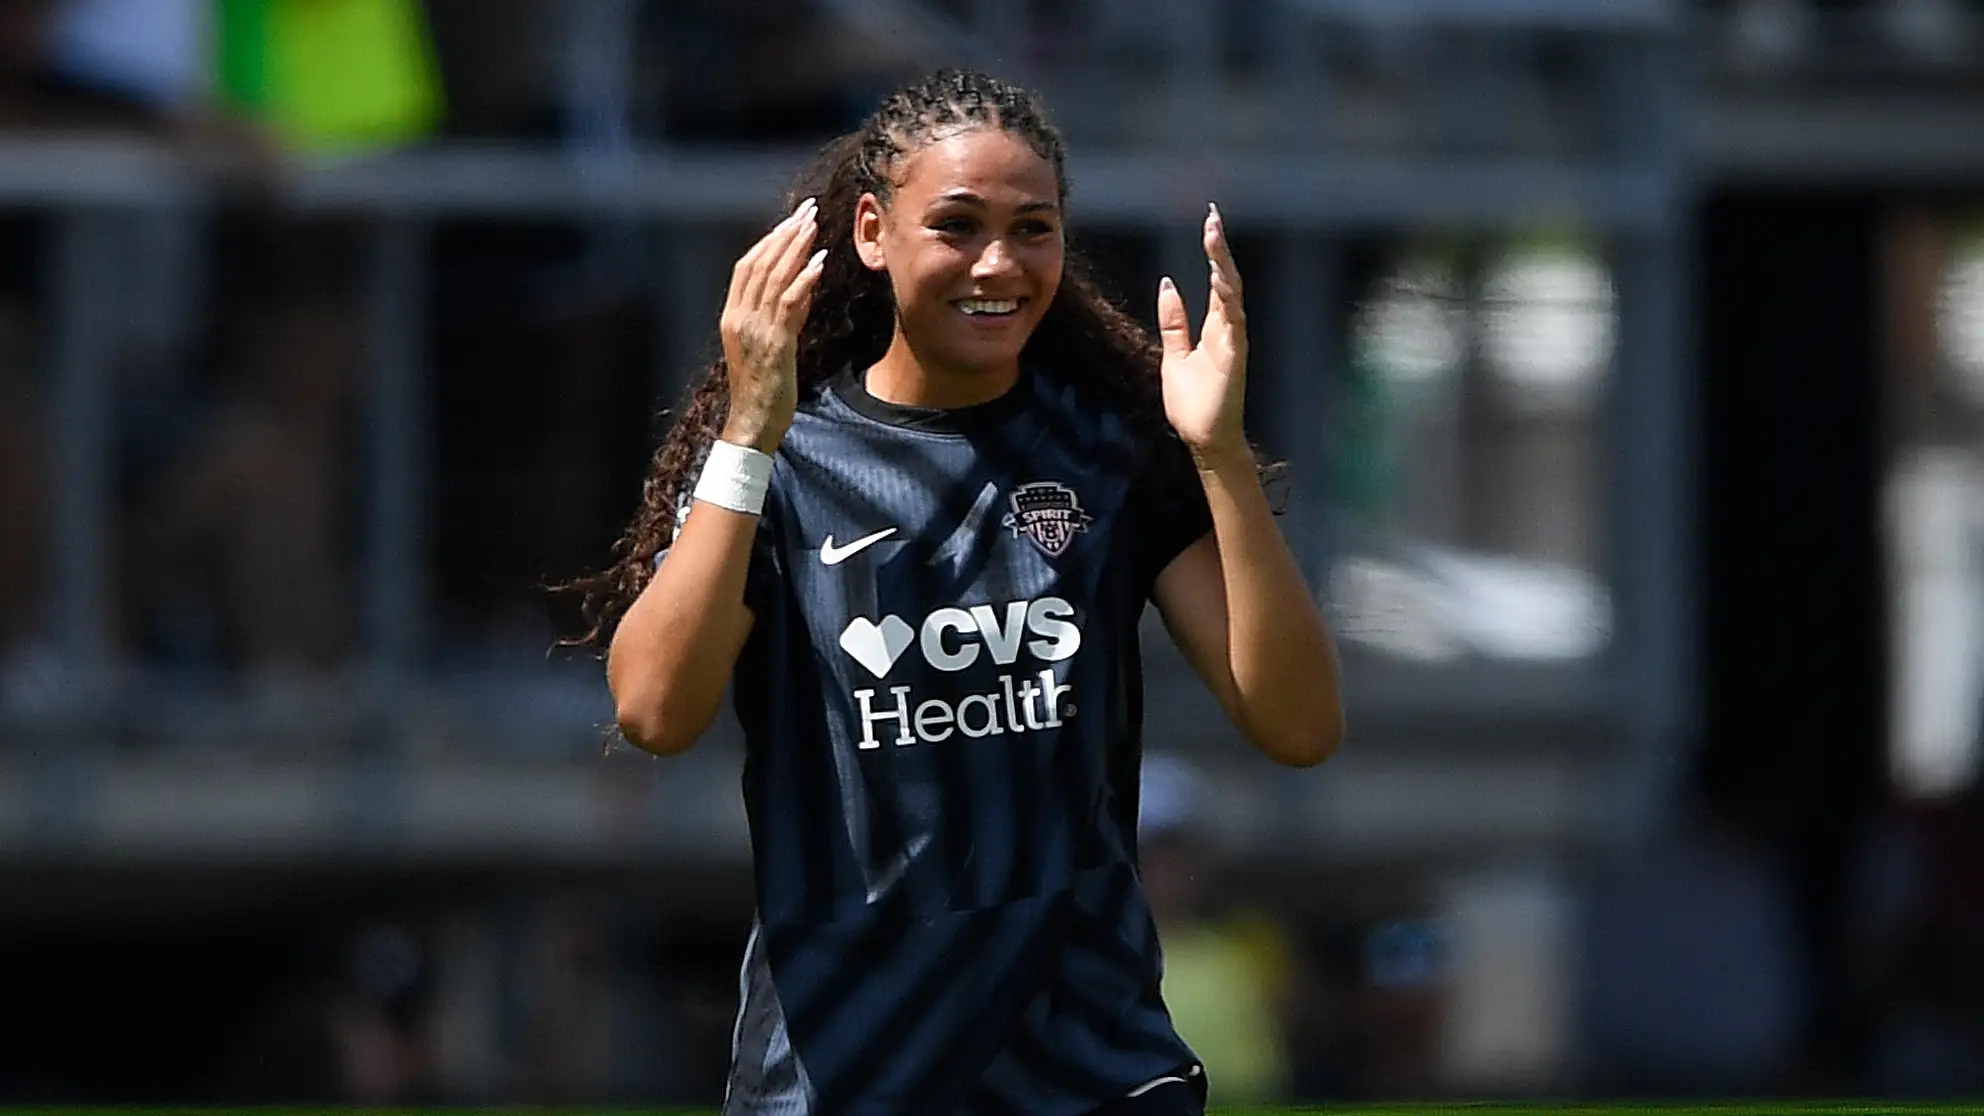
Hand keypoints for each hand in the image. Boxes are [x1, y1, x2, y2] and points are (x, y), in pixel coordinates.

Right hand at [718, 198, 826, 451]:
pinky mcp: (773, 344)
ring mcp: (754, 329)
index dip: (769, 240)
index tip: (790, 220)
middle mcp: (738, 318)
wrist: (753, 423)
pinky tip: (818, 262)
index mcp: (732, 317)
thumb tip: (804, 286)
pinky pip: (788, 304)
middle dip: (784, 233)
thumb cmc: (762, 390)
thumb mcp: (770, 346)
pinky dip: (803, 279)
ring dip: (795, 248)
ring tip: (813, 225)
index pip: (747, 266)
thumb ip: (785, 315)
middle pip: (760, 263)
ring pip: (773, 277)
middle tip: (807, 210)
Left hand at [1156, 203, 1248, 468]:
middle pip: (1227, 279)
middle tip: (1213, 217)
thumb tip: (1168, 283)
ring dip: (1223, 265)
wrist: (1203, 439)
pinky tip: (1221, 277)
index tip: (1209, 223)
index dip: (1214, 251)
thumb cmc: (1194, 402)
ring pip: (1232, 294)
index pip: (1217, 280)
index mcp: (1215, 326)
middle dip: (1220, 248)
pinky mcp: (1233, 357)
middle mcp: (1228, 329)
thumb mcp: (1174, 354)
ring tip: (1214, 236)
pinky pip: (1232, 321)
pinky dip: (1227, 298)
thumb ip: (1174, 320)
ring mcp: (1233, 341)